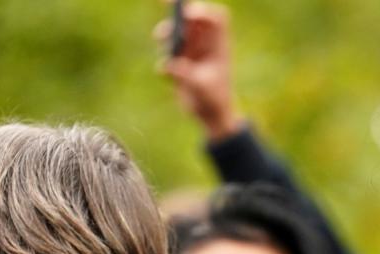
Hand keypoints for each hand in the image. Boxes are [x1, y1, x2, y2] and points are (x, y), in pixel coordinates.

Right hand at [155, 1, 243, 140]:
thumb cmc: (214, 101)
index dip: (203, 11)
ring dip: (167, 32)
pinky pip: (168, 52)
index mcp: (219, 46)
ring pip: (177, 32)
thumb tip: (167, 64)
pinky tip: (166, 75)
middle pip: (193, 19)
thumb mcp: (201, 88)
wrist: (211, 116)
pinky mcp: (179, 61)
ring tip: (160, 38)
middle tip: (164, 3)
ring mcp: (192, 52)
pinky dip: (164, 58)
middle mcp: (205, 45)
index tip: (189, 14)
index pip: (216, 19)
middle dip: (179, 11)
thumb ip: (184, 75)